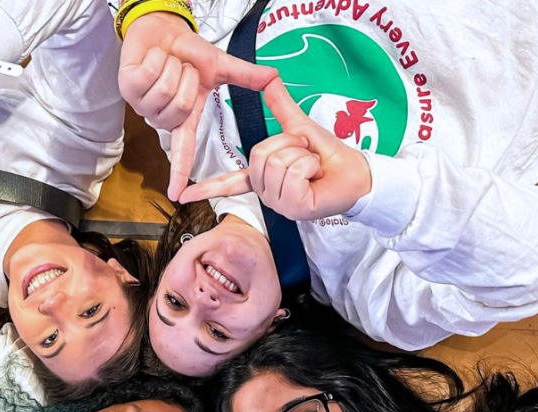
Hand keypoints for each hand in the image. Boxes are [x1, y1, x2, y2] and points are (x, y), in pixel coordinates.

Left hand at [119, 13, 276, 200]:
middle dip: (186, 77)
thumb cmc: (188, 52)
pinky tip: (153, 58)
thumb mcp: (219, 66)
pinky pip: (147, 74)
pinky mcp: (128, 88)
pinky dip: (155, 58)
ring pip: (164, 89)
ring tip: (168, 62)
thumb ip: (245, 76)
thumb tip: (274, 77)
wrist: (163, 30)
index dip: (180, 173)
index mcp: (184, 119)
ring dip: (171, 66)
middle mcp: (163, 118)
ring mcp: (144, 105)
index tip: (177, 196)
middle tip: (183, 68)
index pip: (183, 152)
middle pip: (181, 106)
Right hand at [179, 78, 372, 219]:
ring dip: (302, 154)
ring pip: (275, 162)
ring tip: (312, 165)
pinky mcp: (294, 207)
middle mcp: (266, 192)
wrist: (356, 173)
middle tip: (305, 154)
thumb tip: (269, 78)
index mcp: (263, 177)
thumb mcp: (298, 126)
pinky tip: (316, 176)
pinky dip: (310, 164)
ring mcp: (278, 203)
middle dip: (288, 143)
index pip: (229, 182)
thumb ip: (280, 105)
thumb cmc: (329, 156)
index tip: (181, 195)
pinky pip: (292, 172)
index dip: (205, 187)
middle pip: (259, 154)